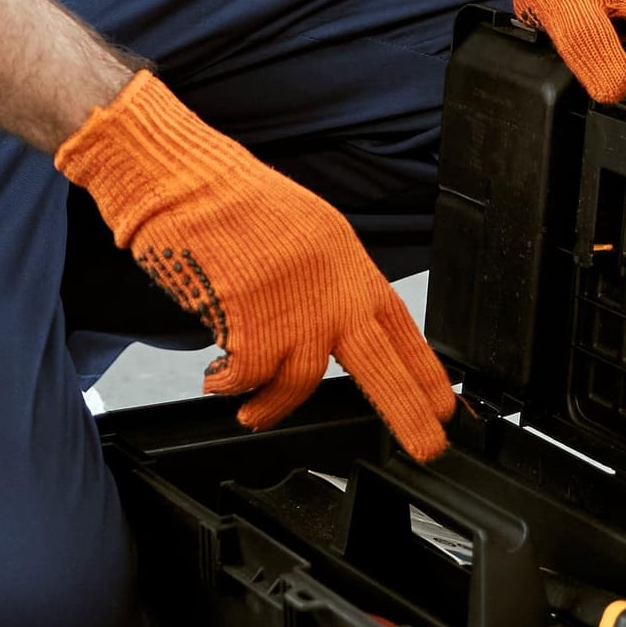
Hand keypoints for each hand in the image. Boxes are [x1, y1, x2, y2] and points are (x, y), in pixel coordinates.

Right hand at [54, 73, 455, 459]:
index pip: (398, 325)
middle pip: (379, 365)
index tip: (442, 402)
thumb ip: (323, 283)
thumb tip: (330, 334)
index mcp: (345, 260)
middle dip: (406, 412)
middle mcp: (328, 286)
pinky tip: (215, 380)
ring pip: (298, 382)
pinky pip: (245, 377)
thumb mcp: (302, 233)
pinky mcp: (250, 320)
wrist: (183, 179)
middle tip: (426, 447)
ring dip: (271, 408)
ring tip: (252, 414)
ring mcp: (291, 305)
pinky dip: (227, 385)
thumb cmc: (229, 200)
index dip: (423, 368)